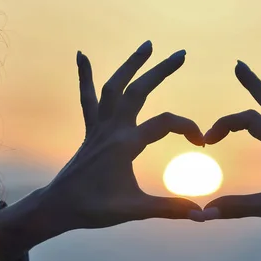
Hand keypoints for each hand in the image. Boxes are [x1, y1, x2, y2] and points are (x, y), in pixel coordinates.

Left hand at [37, 41, 205, 230]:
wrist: (59, 206)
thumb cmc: (94, 208)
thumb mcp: (135, 210)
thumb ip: (169, 209)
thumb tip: (202, 215)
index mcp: (125, 145)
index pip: (164, 124)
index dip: (188, 129)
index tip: (201, 142)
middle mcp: (111, 129)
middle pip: (138, 91)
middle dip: (160, 71)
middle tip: (181, 53)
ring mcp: (98, 127)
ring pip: (113, 87)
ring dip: (130, 65)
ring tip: (147, 45)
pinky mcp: (90, 131)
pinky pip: (88, 98)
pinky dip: (85, 76)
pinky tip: (82, 56)